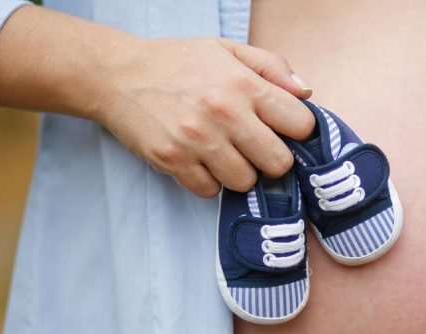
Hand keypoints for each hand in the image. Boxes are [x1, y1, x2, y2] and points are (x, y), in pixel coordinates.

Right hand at [0, 7, 313, 196]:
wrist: (118, 74)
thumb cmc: (178, 62)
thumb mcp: (228, 50)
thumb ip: (273, 67)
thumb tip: (307, 94)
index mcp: (244, 84)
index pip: (301, 125)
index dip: (297, 130)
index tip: (283, 129)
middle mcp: (225, 113)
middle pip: (279, 163)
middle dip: (272, 159)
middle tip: (255, 147)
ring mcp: (198, 140)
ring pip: (245, 182)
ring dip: (239, 172)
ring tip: (224, 153)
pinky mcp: (173, 161)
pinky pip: (209, 191)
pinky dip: (208, 181)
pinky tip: (199, 160)